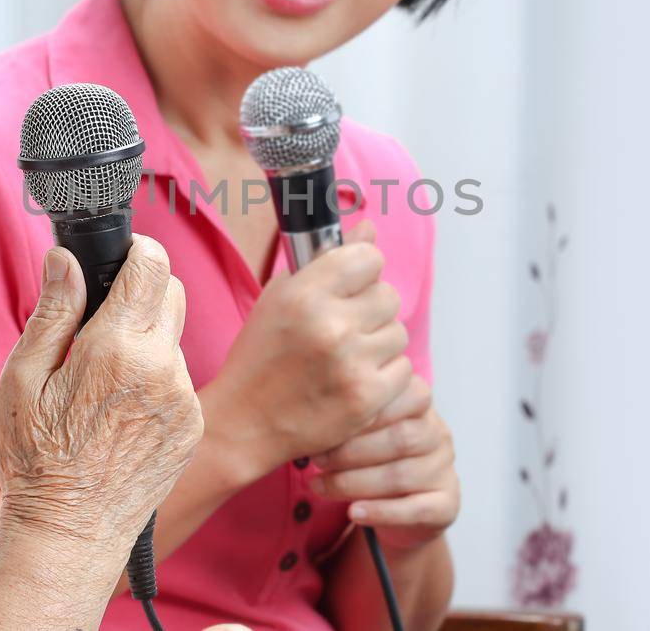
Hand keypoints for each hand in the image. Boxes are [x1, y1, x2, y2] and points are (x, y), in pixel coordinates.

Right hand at [0, 236, 202, 552]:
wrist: (70, 535)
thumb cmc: (36, 460)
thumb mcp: (22, 378)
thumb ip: (52, 311)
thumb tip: (65, 258)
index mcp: (117, 349)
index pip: (151, 265)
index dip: (136, 250)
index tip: (121, 255)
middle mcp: (162, 369)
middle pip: (171, 293)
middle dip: (142, 291)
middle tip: (103, 320)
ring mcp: (183, 400)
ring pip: (173, 339)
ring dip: (146, 341)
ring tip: (104, 379)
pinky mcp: (192, 426)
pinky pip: (179, 380)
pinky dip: (156, 380)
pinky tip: (121, 410)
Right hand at [207, 220, 413, 468]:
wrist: (245, 422)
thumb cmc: (260, 357)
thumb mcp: (280, 298)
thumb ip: (325, 261)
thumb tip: (369, 227)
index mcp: (304, 293)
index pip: (369, 257)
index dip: (363, 270)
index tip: (352, 285)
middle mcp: (330, 324)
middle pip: (388, 295)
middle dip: (371, 310)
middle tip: (346, 328)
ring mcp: (351, 363)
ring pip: (399, 332)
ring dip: (379, 343)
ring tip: (348, 357)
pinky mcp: (367, 398)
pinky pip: (404, 369)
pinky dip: (385, 375)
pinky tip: (356, 380)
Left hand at [310, 375, 459, 551]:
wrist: (399, 506)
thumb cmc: (371, 456)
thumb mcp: (362, 429)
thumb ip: (349, 416)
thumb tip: (308, 416)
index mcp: (420, 405)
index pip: (406, 396)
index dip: (367, 411)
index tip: (326, 423)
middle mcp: (438, 435)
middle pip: (401, 438)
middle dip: (352, 451)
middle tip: (317, 459)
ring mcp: (444, 470)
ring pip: (402, 475)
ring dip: (355, 482)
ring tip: (320, 486)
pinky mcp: (446, 505)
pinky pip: (415, 509)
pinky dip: (380, 512)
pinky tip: (353, 513)